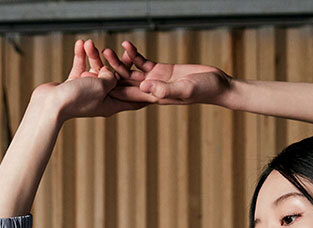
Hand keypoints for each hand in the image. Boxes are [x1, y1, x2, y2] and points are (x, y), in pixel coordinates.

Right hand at [32, 38, 152, 120]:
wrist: (51, 104)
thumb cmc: (78, 99)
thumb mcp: (102, 86)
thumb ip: (111, 78)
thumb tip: (111, 73)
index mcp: (112, 104)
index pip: (133, 99)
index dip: (145, 92)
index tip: (156, 86)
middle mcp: (101, 98)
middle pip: (115, 80)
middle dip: (119, 63)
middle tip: (128, 49)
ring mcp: (87, 92)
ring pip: (96, 70)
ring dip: (93, 56)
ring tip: (90, 43)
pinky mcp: (74, 85)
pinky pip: (80, 68)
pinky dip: (81, 57)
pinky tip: (80, 44)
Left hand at [100, 40, 233, 105]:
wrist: (216, 85)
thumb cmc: (203, 90)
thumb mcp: (184, 89)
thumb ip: (165, 90)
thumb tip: (144, 87)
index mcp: (154, 97)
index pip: (128, 95)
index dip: (112, 90)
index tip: (98, 85)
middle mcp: (152, 90)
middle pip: (126, 83)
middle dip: (111, 74)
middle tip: (96, 62)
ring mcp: (156, 79)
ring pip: (132, 71)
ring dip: (120, 62)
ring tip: (106, 50)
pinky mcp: (162, 70)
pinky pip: (144, 62)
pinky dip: (134, 54)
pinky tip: (126, 44)